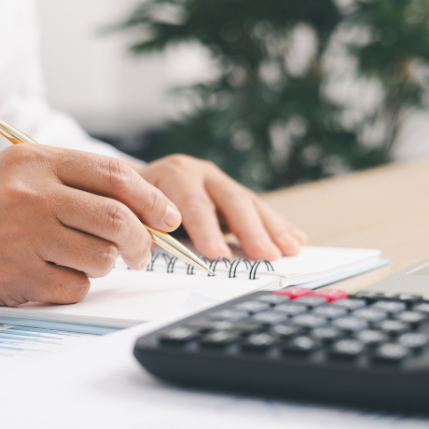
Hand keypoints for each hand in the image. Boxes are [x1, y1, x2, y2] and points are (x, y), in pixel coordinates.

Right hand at [0, 145, 180, 305]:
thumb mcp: (20, 174)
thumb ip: (76, 182)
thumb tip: (145, 210)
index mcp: (36, 161)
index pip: (113, 175)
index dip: (151, 198)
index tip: (167, 217)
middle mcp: (31, 195)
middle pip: (116, 218)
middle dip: (141, 240)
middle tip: (142, 252)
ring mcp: (24, 236)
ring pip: (101, 257)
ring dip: (105, 265)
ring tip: (82, 259)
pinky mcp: (19, 276)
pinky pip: (76, 287)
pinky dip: (75, 286)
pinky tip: (51, 275)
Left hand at [137, 155, 306, 261]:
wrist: (136, 179)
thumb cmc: (134, 200)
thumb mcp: (131, 208)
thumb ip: (143, 225)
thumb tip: (150, 247)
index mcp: (173, 174)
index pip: (193, 203)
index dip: (206, 230)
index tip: (218, 256)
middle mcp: (200, 173)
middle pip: (230, 201)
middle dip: (250, 231)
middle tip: (265, 255)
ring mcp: (220, 182)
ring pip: (250, 204)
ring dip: (272, 229)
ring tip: (289, 249)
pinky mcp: (234, 193)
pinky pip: (260, 209)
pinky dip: (279, 225)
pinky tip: (297, 239)